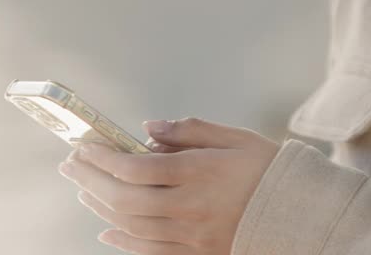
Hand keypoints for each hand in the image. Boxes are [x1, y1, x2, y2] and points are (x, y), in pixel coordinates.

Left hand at [58, 118, 280, 253]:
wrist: (299, 216)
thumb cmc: (267, 171)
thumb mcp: (235, 138)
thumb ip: (190, 131)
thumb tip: (149, 127)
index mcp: (200, 173)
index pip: (136, 167)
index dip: (103, 157)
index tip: (85, 146)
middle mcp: (191, 208)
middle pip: (124, 198)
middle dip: (91, 180)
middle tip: (71, 165)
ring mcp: (192, 237)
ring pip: (131, 226)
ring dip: (101, 207)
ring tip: (84, 189)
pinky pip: (149, 251)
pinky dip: (123, 241)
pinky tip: (106, 230)